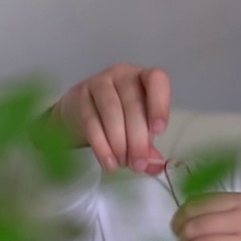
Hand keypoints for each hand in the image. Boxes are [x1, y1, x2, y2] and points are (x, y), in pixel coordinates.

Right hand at [49, 63, 170, 173]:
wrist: (80, 111)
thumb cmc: (118, 116)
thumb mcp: (137, 128)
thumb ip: (148, 146)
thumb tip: (157, 166)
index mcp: (144, 79)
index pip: (157, 80)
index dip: (160, 104)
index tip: (159, 131)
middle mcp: (123, 75)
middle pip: (133, 104)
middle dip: (137, 139)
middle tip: (138, 164)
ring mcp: (99, 82)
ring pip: (111, 111)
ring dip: (119, 142)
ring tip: (123, 163)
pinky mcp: (80, 95)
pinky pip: (91, 121)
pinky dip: (101, 145)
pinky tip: (109, 162)